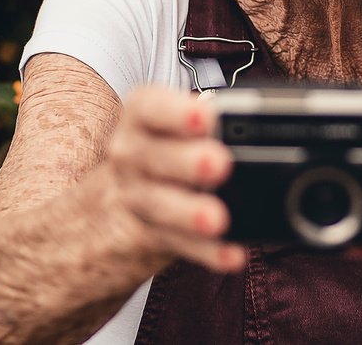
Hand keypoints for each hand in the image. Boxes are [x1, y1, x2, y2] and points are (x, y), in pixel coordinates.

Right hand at [104, 86, 246, 272]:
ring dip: (190, 213)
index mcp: (141, 117)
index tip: (206, 117)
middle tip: (220, 164)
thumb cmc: (161, 145)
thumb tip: (247, 120)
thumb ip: (205, 119)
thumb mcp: (172, 121)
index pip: (150, 107)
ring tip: (218, 219)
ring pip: (160, 204)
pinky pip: (177, 243)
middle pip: (154, 157)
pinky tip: (232, 254)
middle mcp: (131, 154)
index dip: (177, 112)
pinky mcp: (147, 233)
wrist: (114, 196)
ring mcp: (135, 196)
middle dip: (187, 162)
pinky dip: (207, 251)